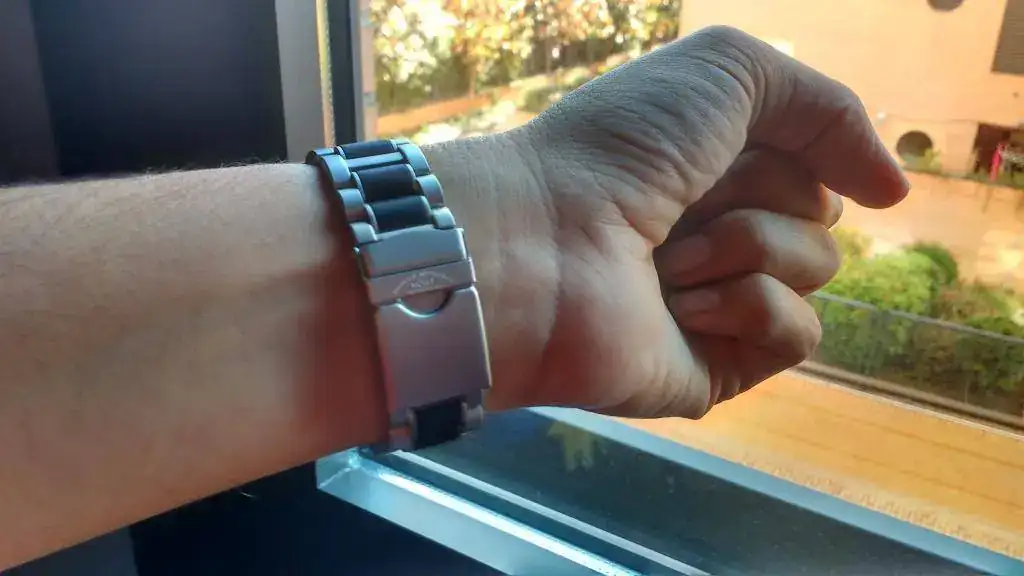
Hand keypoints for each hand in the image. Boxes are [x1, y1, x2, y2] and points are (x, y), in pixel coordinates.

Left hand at [441, 26, 907, 417]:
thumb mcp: (730, 72)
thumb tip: (894, 189)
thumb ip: (826, 107)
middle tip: (683, 200)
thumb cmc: (619, 149)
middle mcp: (718, 233)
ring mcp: (718, 303)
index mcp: (714, 169)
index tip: (719, 146)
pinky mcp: (718, 368)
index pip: (811, 159)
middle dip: (761, 193)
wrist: (541, 243)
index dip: (788, 145)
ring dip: (746, 246)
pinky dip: (749, 307)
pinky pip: (799, 336)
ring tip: (667, 258)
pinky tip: (681, 306)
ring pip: (817, 269)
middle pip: (820, 211)